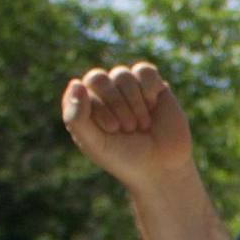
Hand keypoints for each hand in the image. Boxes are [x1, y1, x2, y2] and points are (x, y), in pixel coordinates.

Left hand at [61, 60, 194, 175]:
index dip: (100, 107)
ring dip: (134, 102)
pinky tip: (153, 107)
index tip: (112, 130)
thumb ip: (76, 118)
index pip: (82, 89)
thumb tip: (75, 83)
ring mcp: (128, 88)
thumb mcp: (95, 144)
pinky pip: (145, 71)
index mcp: (85, 107)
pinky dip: (149, 89)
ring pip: (122, 75)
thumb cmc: (124, 159)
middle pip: (99, 78)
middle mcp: (104, 94)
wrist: (163, 168)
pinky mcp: (153, 86)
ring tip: (142, 126)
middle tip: (128, 129)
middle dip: (115, 103)